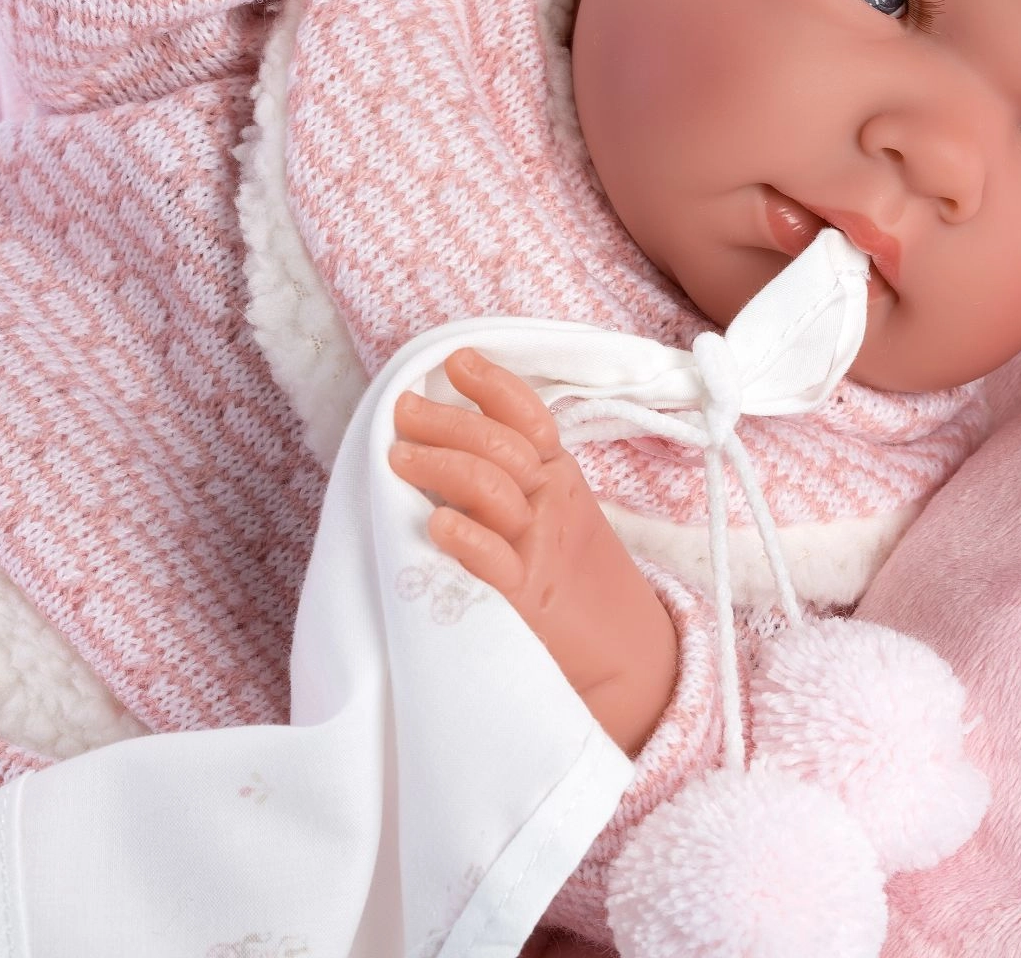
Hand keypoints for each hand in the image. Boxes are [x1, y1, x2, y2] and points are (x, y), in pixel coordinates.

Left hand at [387, 349, 679, 755]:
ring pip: (489, 486)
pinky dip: (465, 538)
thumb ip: (515, 477)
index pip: (528, 417)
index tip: (456, 362)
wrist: (623, 657)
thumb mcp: (557, 514)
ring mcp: (538, 549)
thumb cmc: (574, 580)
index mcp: (559, 477)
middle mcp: (551, 504)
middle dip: (446, 421)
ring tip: (397, 458)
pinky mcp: (524, 599)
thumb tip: (447, 437)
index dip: (493, 385)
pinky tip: (434, 526)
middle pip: (498, 445)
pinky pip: (494, 561)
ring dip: (440, 464)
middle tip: (403, 412)